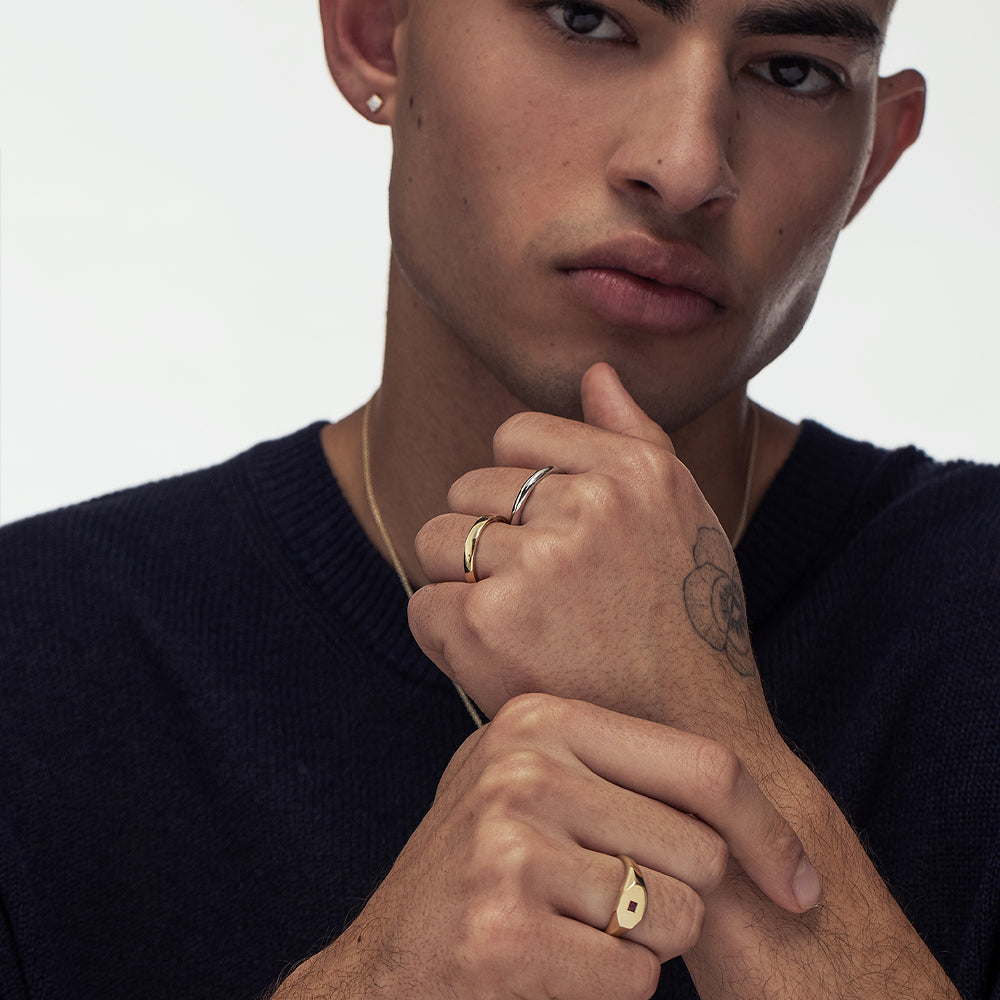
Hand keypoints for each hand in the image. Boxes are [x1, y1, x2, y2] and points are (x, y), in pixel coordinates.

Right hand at [272, 695, 818, 999]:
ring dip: (642, 949)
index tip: (800, 886)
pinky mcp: (504, 929)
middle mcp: (521, 766)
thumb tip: (765, 809)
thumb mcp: (537, 792)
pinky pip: (635, 977)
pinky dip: (611, 990)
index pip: (705, 766)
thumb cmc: (483, 877)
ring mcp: (507, 843)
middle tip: (606, 907)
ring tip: (568, 932)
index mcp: (537, 719)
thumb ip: (622, 775)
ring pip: (675, 917)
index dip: (769, 831)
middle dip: (678, 900)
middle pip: (701, 850)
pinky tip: (548, 970)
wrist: (387, 968)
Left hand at [408, 363, 760, 730]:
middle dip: (487, 540)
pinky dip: (443, 636)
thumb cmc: (684, 623)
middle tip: (534, 599)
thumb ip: (635, 435)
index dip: (515, 491)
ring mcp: (540, 562)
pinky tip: (493, 661)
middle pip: (468, 489)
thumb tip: (596, 370)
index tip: (543, 540)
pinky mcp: (491, 623)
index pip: (516, 435)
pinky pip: (422, 603)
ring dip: (459, 584)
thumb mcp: (682, 516)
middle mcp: (591, 505)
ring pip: (436, 541)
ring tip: (514, 628)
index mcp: (636, 470)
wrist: (685, 735)